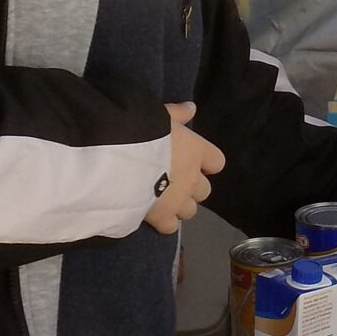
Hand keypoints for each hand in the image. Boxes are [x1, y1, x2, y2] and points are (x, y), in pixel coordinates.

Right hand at [145, 102, 224, 233]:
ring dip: (180, 206)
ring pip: (190, 210)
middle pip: (204, 191)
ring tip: (161, 200)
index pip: (216, 161)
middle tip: (172, 181)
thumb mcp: (158, 115)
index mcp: (196, 152)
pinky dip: (165, 223)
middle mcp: (193, 179)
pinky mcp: (162, 218)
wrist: (120, 160)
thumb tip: (192, 108)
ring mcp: (179, 201)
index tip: (192, 161)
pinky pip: (172, 227)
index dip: (206, 163)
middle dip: (192, 188)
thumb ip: (176, 113)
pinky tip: (153, 216)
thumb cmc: (141, 132)